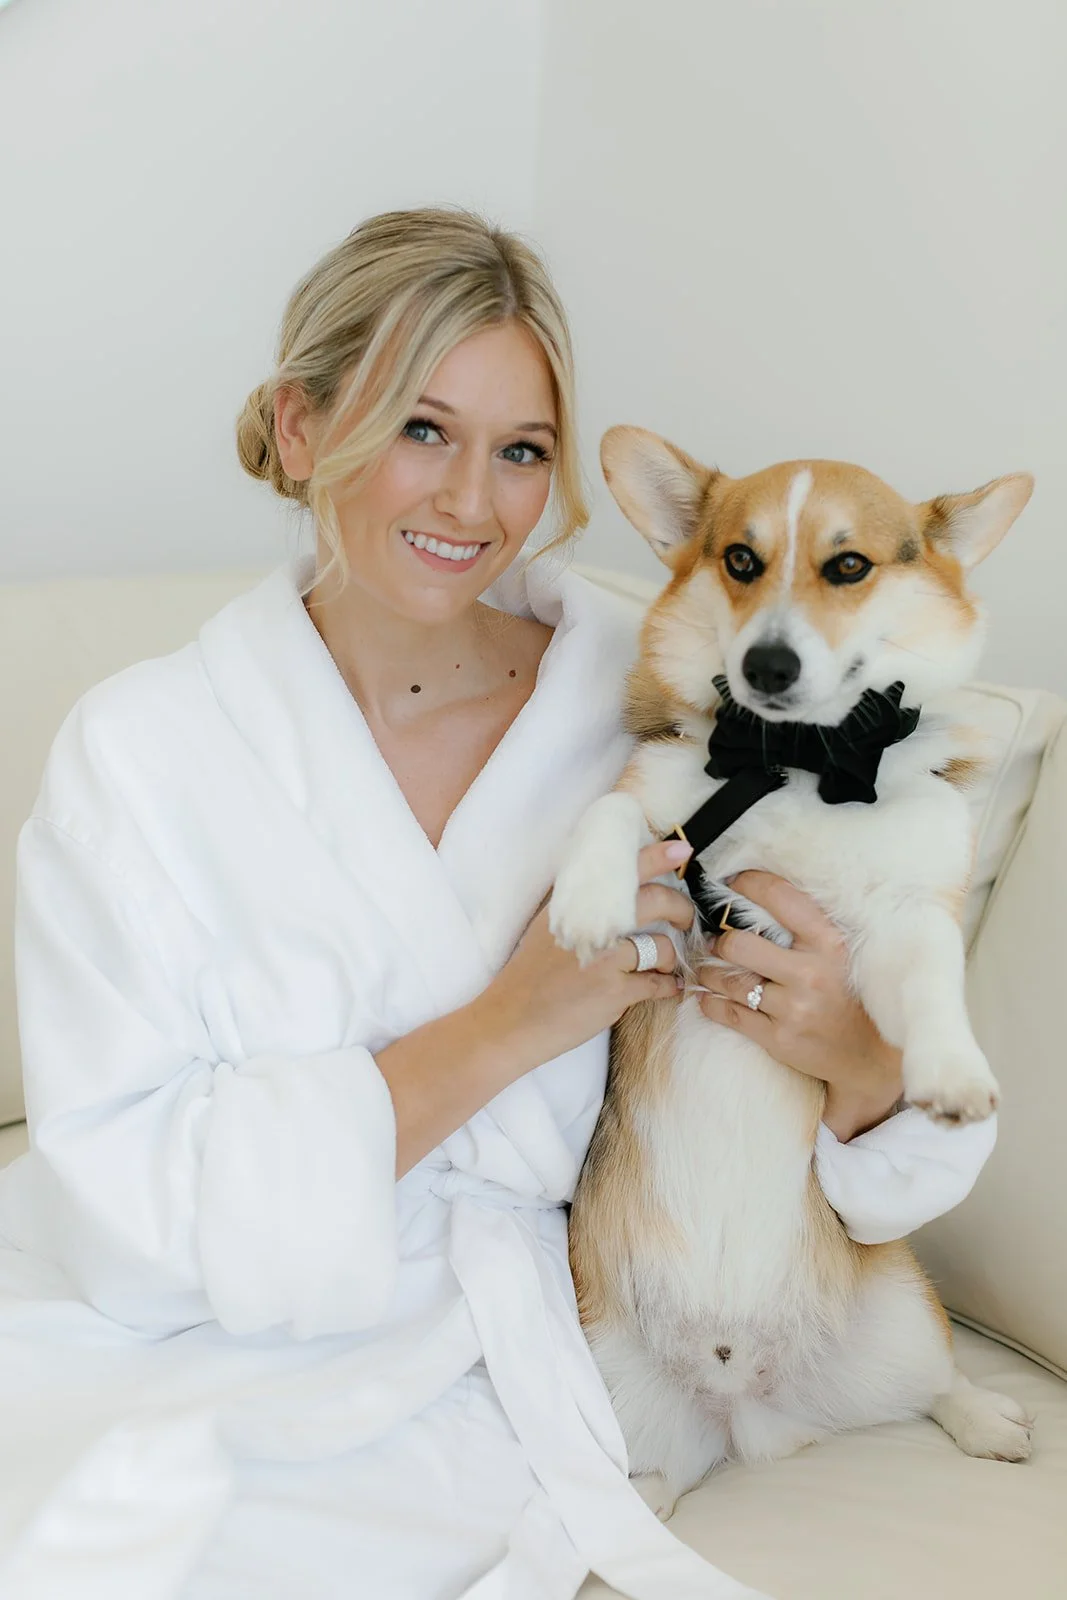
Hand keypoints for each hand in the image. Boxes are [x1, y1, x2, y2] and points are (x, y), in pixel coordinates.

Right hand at [478, 839, 695, 1076]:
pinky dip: (668, 987)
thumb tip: (614, 893)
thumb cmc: (529, 977)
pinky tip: (667, 989)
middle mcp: (591, 925)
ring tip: (666, 967)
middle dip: (681, 909)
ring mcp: (605, 959)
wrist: (510, 1019)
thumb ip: (579, 909)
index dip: (656, 856)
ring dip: (671, 958)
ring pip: (663, 947)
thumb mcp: (548, 929)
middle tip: (686, 918)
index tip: (682, 849)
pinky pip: (659, 984)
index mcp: (574, 905)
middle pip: (655, 901)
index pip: (621, 871)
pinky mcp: (615, 992)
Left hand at [696, 871, 903, 1141]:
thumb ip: (806, 925)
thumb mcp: (839, 952)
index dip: (748, 883)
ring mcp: (793, 1008)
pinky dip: (710, 1002)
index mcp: (828, 942)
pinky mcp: (778, 1038)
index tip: (732, 882)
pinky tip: (707, 995)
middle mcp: (810, 973)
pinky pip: (728, 1013)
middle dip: (720, 941)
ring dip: (710, 972)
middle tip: (716, 941)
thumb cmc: (848, 993)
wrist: (869, 1055)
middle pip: (738, 944)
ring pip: (728, 980)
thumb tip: (760, 891)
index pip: (780, 897)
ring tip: (708, 967)